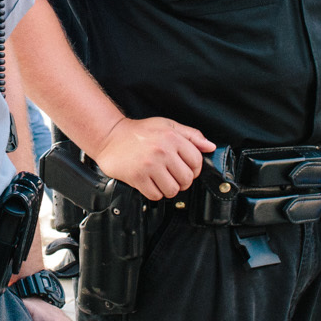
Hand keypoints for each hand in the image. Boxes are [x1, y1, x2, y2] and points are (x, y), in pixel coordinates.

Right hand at [94, 116, 216, 200]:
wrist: (110, 137)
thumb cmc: (139, 132)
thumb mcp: (167, 125)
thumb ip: (191, 135)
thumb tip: (210, 147)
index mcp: (172, 137)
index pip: (196, 161)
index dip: (194, 169)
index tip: (186, 169)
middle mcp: (162, 151)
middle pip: (187, 179)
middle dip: (182, 181)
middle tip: (173, 176)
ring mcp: (149, 165)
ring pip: (173, 190)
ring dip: (169, 189)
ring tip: (161, 180)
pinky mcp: (137, 177)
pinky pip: (156, 195)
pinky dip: (155, 193)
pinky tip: (150, 183)